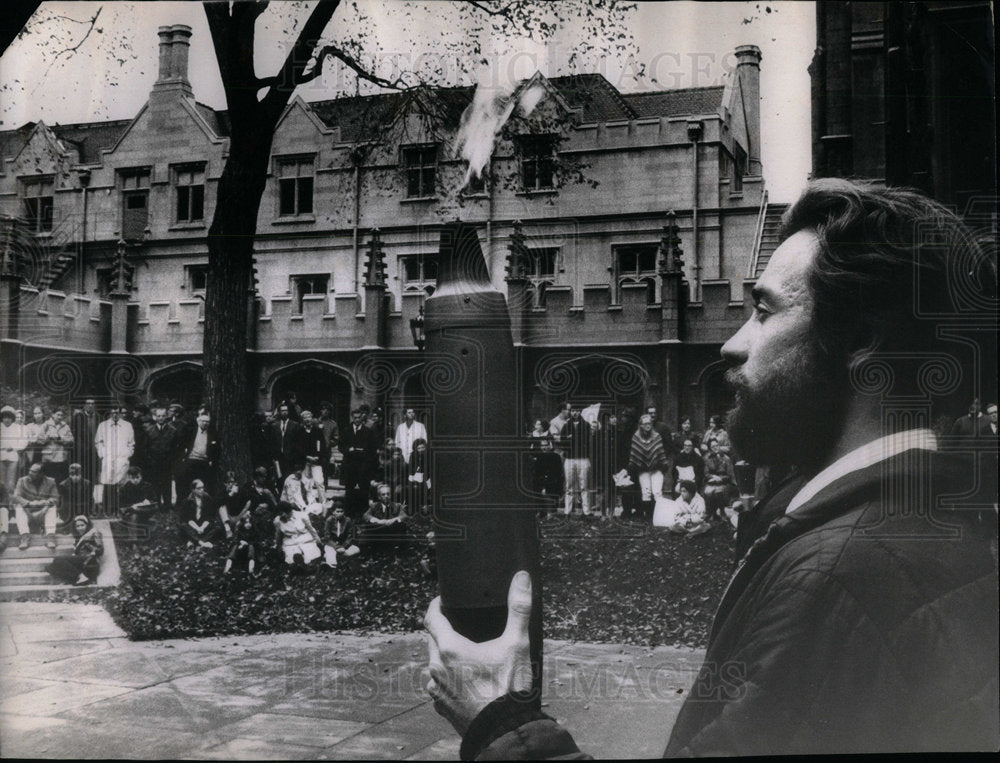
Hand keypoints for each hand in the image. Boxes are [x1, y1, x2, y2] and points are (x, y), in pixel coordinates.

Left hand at [424, 570, 533, 735]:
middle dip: (444, 630)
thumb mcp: (518, 643)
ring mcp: (437, 690)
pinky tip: (467, 679)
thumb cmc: (510, 689)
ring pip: (435, 664)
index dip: (436, 605)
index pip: (431, 617)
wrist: (505, 732)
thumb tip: (521, 577)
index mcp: (449, 649)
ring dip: (445, 656)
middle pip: (433, 640)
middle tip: (462, 624)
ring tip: (467, 653)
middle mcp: (436, 669)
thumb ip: (519, 608)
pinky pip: (440, 685)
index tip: (444, 600)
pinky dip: (449, 678)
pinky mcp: (442, 707)